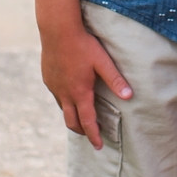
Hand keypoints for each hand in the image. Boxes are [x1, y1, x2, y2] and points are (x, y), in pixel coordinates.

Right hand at [39, 23, 130, 149]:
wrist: (58, 30)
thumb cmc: (83, 44)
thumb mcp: (102, 61)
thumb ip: (115, 80)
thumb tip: (129, 96)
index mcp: (80, 92)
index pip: (87, 121)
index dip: (93, 135)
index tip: (99, 146)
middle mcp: (65, 93)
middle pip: (71, 121)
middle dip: (81, 131)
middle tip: (90, 135)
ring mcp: (54, 86)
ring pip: (62, 109)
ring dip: (72, 116)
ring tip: (80, 117)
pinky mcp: (47, 77)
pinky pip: (56, 95)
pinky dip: (64, 101)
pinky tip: (69, 94)